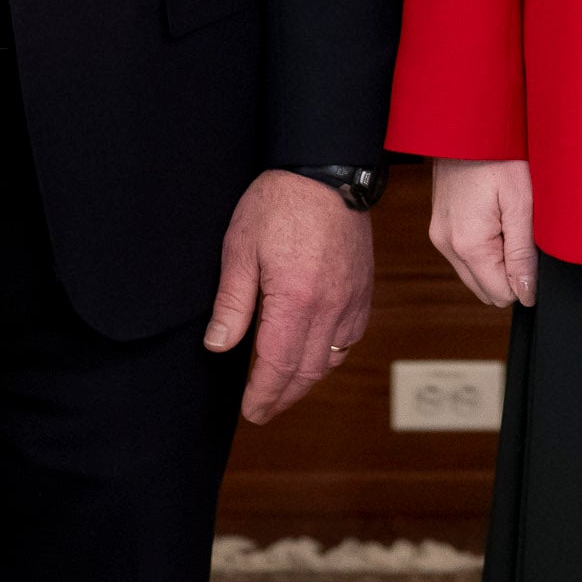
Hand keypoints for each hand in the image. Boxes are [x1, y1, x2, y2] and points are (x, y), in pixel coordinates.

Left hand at [205, 171, 375, 425]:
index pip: (277, 366)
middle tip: (262, 410)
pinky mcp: (363, 290)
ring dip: (306, 380)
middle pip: (307, 371)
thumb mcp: (240, 247)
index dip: (263, 394)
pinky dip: (332, 356)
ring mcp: (351, 300)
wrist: (327, 170)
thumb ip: (231, 302)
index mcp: (295, 300)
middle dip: (283, 397)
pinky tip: (317, 355)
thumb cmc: (279, 202)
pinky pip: (351, 337)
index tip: (251, 411)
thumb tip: (218, 345)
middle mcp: (329, 307)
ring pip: (331, 359)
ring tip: (284, 389)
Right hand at [428, 156, 537, 309]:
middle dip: (509, 272)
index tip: (532, 246)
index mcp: (467, 244)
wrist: (467, 123)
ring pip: (476, 273)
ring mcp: (440, 236)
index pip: (501, 294)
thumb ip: (522, 254)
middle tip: (520, 231)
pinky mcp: (440, 226)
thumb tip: (526, 296)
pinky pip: (466, 255)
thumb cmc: (498, 154)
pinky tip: (494, 216)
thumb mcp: (521, 203)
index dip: (524, 279)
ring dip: (497, 259)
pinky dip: (484, 247)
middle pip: (486, 289)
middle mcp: (447, 246)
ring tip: (507, 220)